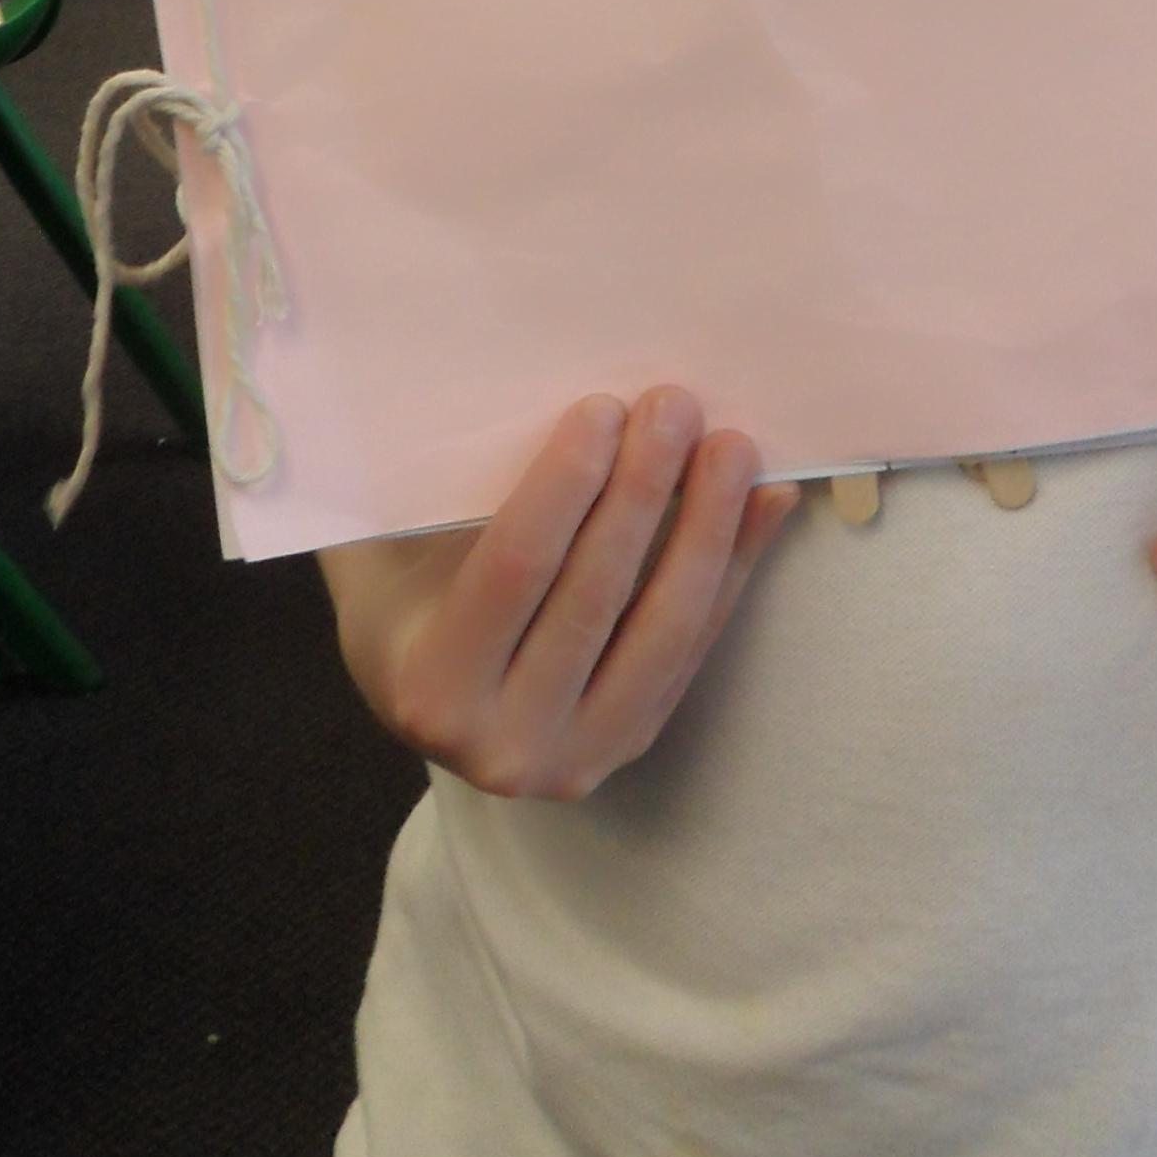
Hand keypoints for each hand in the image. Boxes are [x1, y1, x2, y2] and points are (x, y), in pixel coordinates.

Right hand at [321, 387, 798, 801]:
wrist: (422, 691)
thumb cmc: (399, 590)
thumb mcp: (392, 548)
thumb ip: (447, 493)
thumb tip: (561, 401)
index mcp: (431, 688)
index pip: (514, 570)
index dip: (564, 486)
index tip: (603, 408)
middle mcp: (504, 745)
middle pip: (595, 597)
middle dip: (644, 491)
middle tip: (674, 405)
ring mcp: (579, 755)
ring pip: (663, 630)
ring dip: (708, 528)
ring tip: (731, 445)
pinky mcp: (633, 740)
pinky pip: (693, 648)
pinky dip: (733, 570)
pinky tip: (765, 504)